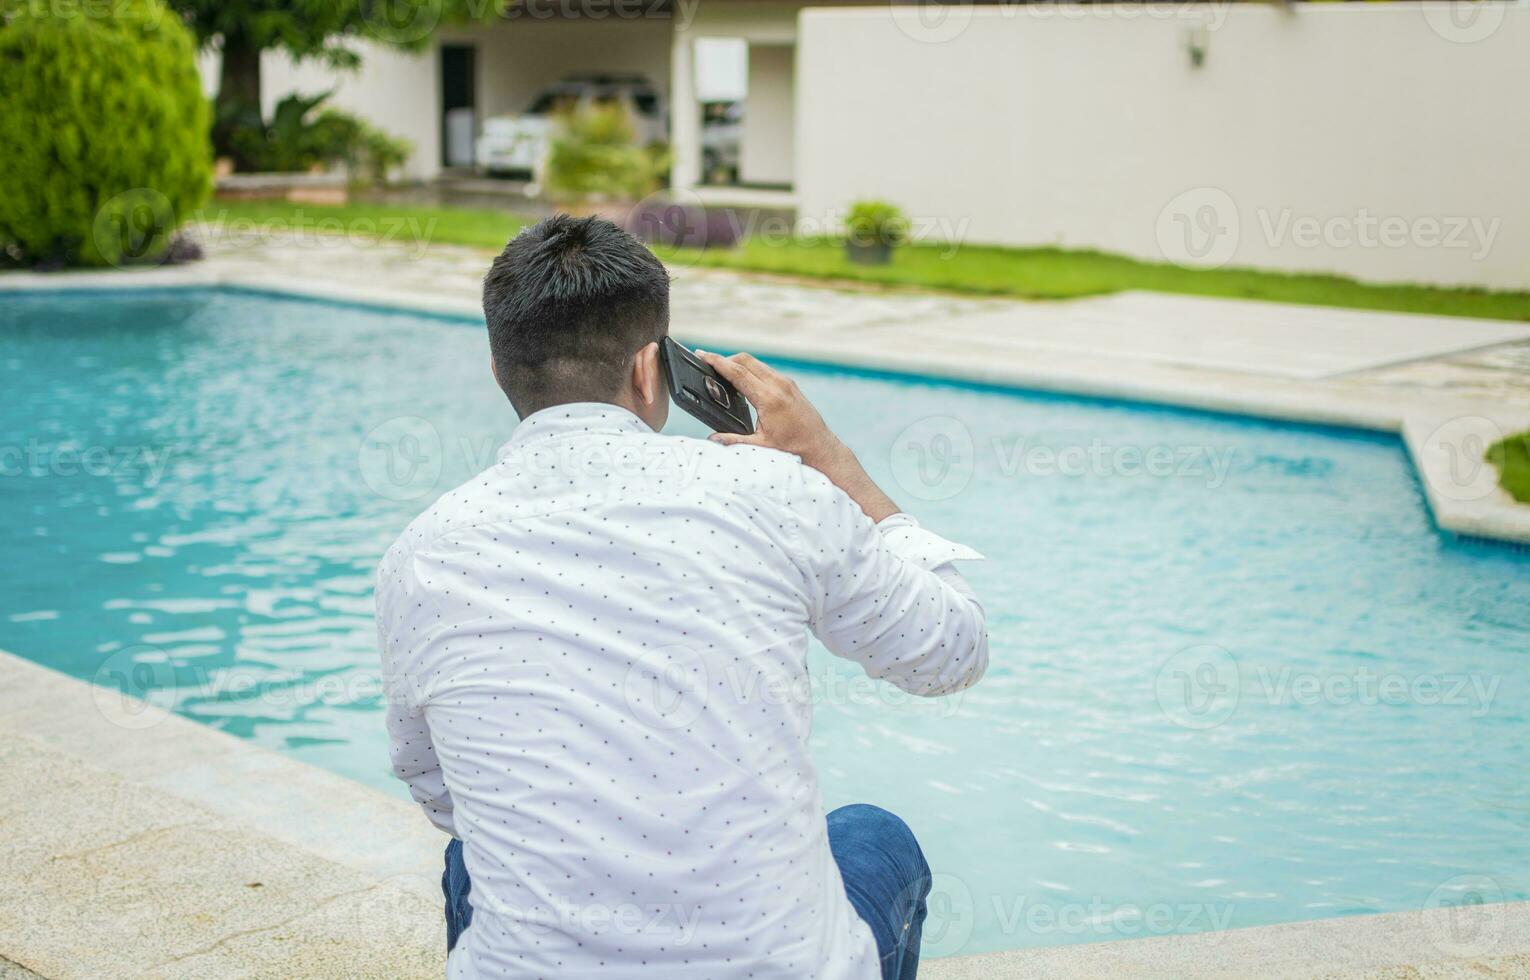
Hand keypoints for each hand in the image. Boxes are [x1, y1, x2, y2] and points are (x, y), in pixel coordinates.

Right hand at [696, 350, 899, 521]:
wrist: (822, 449)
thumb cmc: (794, 449)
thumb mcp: (761, 447)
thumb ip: (734, 441)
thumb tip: (711, 440)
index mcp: (769, 398)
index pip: (737, 372)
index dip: (717, 362)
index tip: (702, 355)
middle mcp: (779, 385)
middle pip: (746, 360)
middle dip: (725, 359)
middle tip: (707, 362)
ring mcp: (787, 383)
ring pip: (757, 364)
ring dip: (738, 364)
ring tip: (721, 371)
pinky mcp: (791, 386)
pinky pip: (766, 370)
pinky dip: (751, 371)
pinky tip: (743, 381)